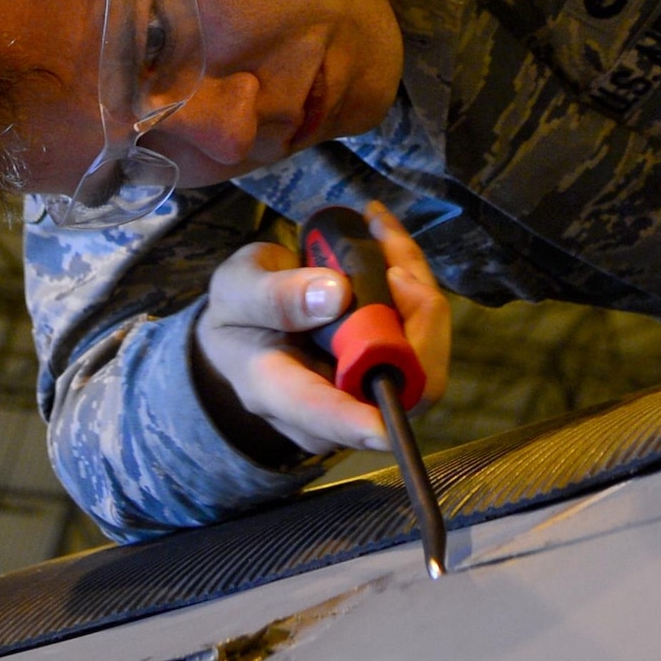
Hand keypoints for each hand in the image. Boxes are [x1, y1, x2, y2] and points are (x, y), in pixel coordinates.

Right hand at [195, 203, 450, 455]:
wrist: (252, 324)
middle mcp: (330, 408)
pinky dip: (416, 287)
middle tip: (394, 257)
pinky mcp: (391, 373)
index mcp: (276, 391)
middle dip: (415, 318)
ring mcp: (364, 395)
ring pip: (423, 358)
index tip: (383, 427)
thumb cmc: (239, 312)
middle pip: (399, 388)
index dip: (356, 422)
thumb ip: (274, 295)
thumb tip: (335, 296)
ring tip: (383, 233)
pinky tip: (390, 243)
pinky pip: (423, 337)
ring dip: (417, 289)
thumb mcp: (237, 288)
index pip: (322, 415)